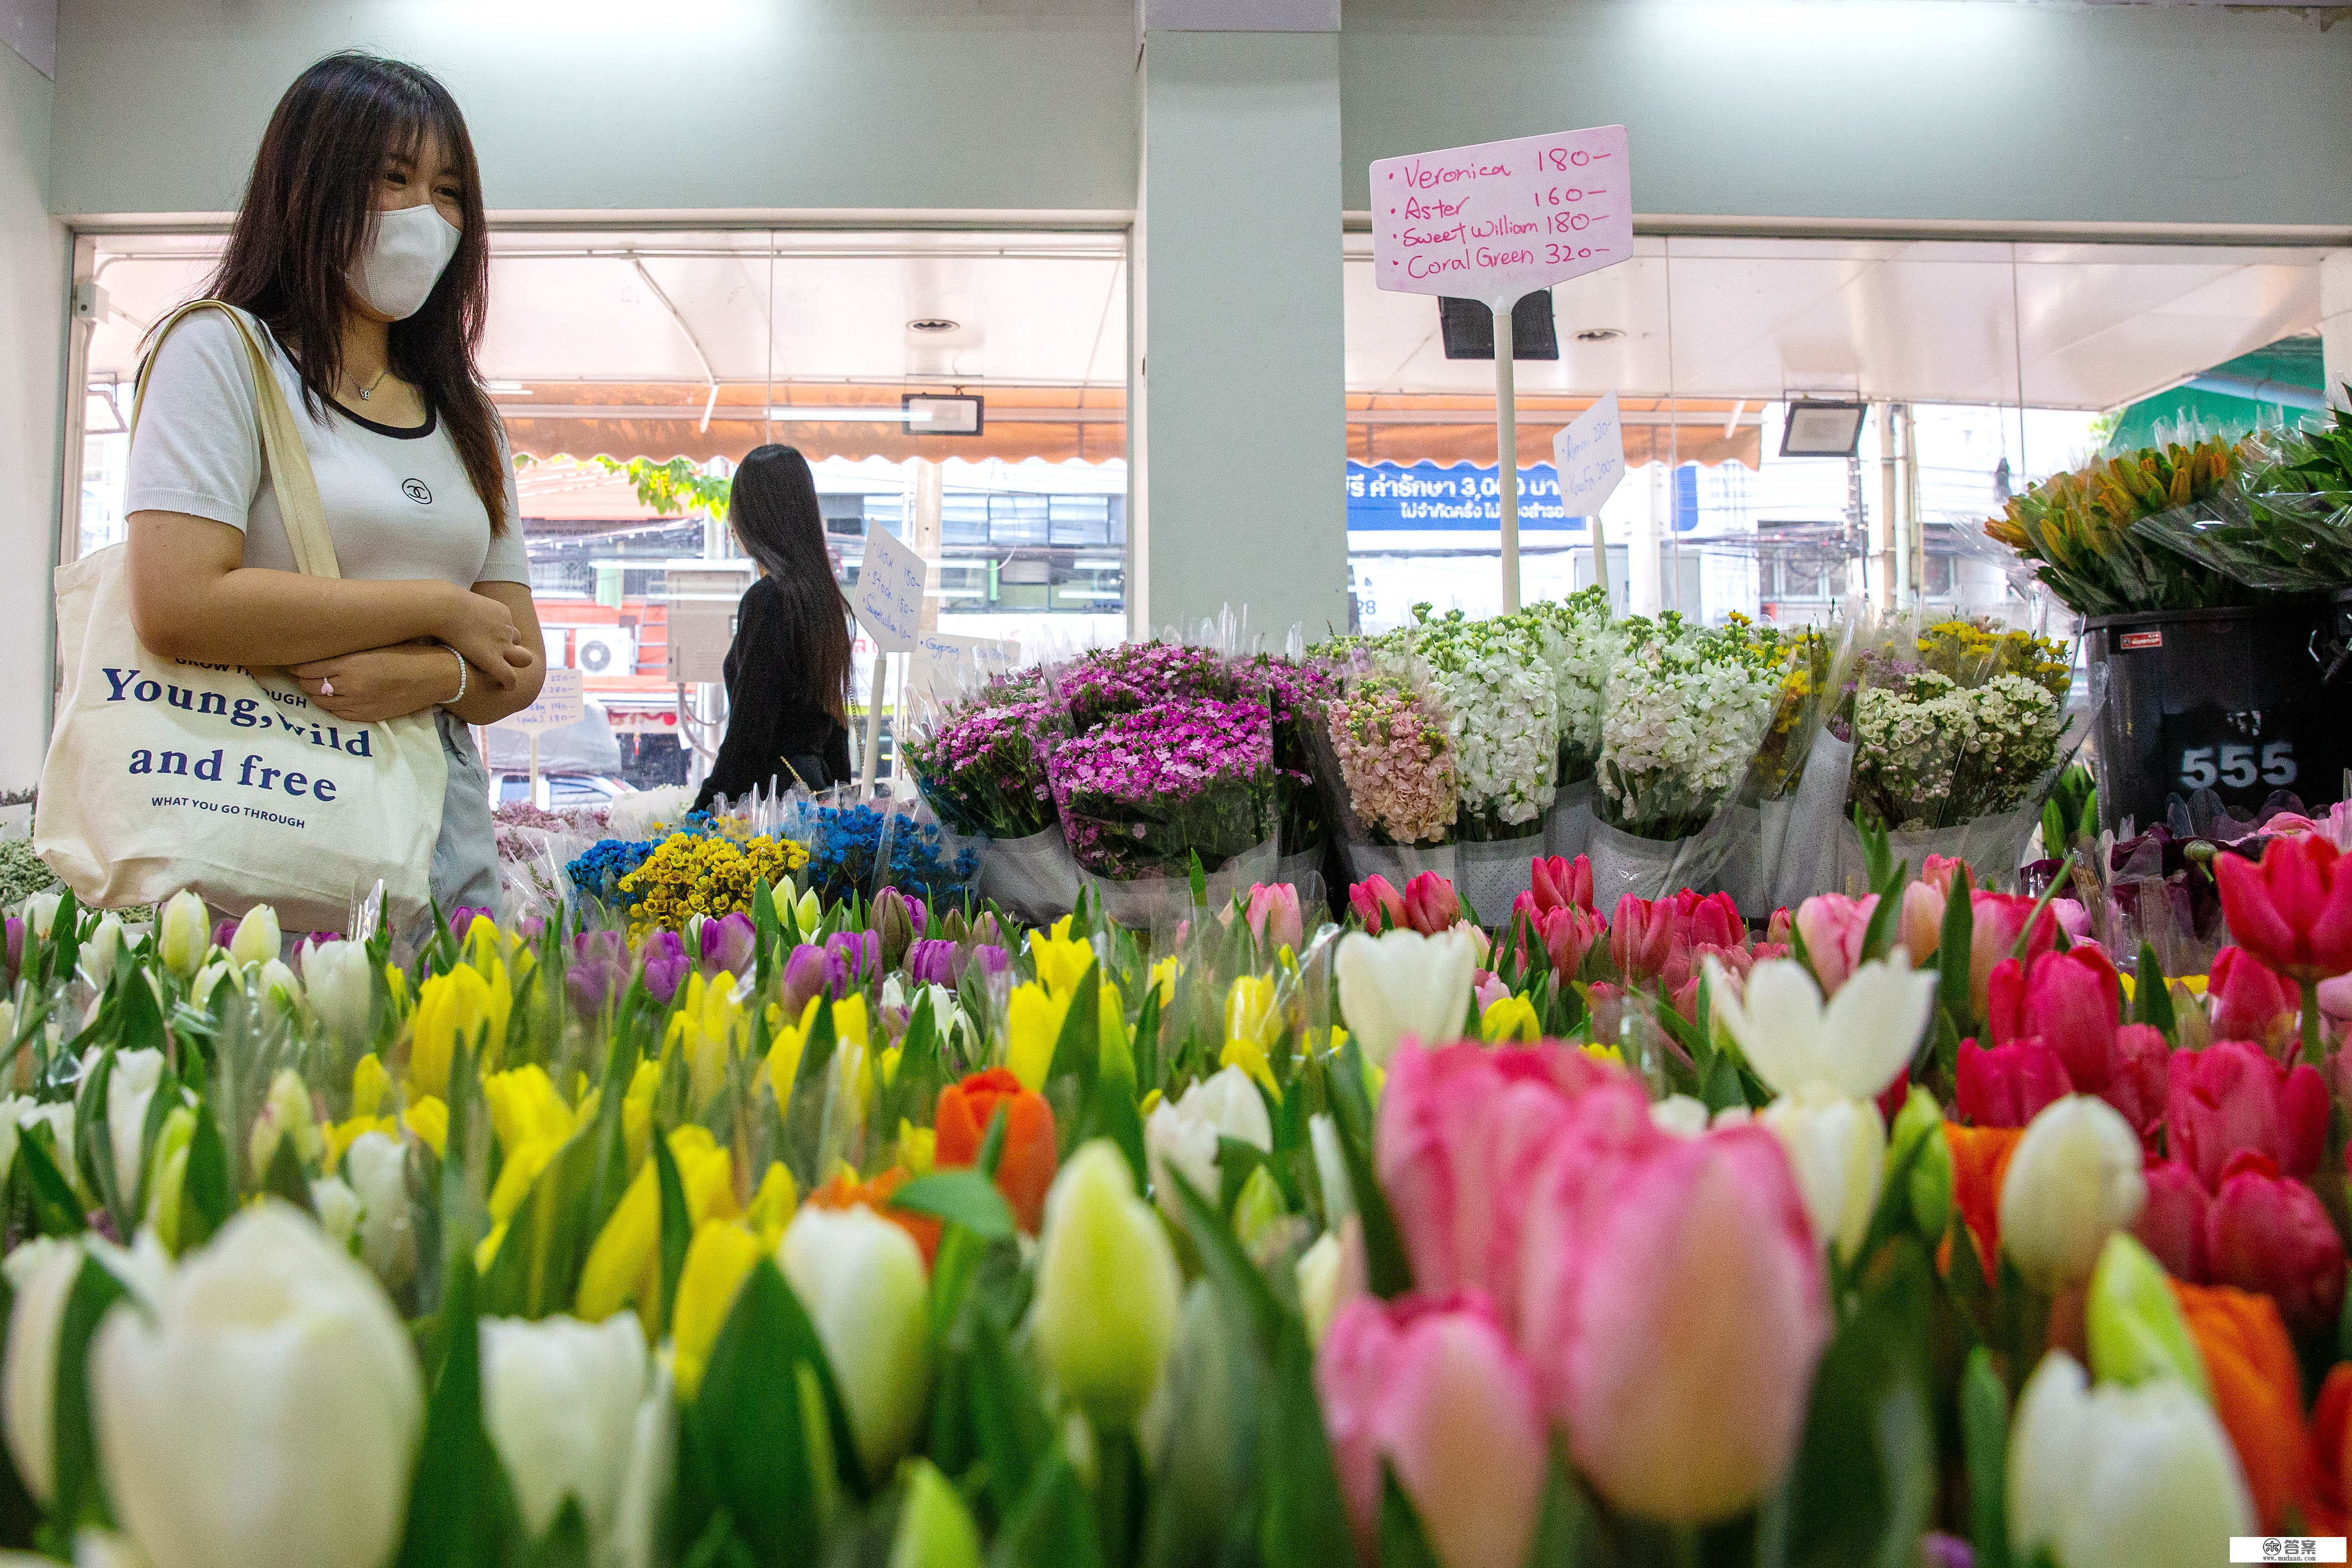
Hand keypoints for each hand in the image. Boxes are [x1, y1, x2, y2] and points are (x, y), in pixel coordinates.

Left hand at [292, 643, 468, 723]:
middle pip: (309, 685)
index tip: (294, 661)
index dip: (297, 665)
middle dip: (303, 679)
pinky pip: (337, 713)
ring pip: (320, 701)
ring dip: (315, 693)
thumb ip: (345, 651)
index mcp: (350, 663)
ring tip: (318, 684)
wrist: (435, 675)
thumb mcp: (372, 645)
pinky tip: (333, 697)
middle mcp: (350, 685)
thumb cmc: (406, 653)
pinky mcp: (367, 716)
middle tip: (303, 672)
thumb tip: (319, 651)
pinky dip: (330, 705)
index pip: (307, 668)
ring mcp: (358, 703)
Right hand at [436, 585, 530, 691]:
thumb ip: (461, 606)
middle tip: (499, 656)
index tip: (487, 641)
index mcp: (501, 612)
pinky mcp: (494, 660)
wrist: (444, 608)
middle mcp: (507, 628)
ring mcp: (503, 644)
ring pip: (523, 658)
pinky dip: (510, 682)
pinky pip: (509, 676)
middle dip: (512, 648)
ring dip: (514, 664)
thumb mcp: (459, 601)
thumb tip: (446, 604)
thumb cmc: (443, 602)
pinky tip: (506, 687)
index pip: (506, 625)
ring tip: (505, 673)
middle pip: (518, 640)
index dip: (498, 635)